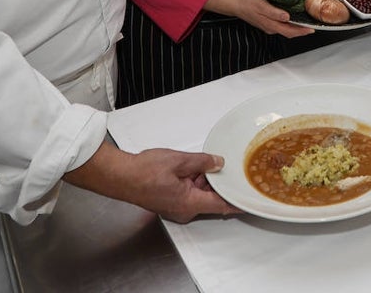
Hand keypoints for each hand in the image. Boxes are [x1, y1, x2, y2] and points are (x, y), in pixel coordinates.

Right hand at [65, 143, 237, 222]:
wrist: (120, 176)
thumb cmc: (143, 171)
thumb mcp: (180, 160)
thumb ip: (203, 162)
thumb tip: (218, 163)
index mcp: (190, 203)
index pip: (222, 205)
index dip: (237, 202)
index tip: (249, 201)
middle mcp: (184, 210)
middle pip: (210, 198)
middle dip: (216, 183)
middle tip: (223, 166)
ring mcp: (176, 207)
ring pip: (198, 194)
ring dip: (203, 180)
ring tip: (199, 163)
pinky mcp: (169, 201)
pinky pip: (188, 193)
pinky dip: (192, 181)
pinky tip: (188, 168)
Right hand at [207, 0, 313, 37]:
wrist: (235, 4)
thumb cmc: (247, 3)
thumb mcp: (261, 5)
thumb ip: (274, 12)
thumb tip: (287, 18)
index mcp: (271, 25)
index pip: (290, 31)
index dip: (302, 31)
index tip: (312, 29)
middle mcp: (270, 27)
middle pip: (289, 33)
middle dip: (301, 31)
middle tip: (312, 26)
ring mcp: (268, 25)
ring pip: (285, 30)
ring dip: (296, 29)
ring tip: (305, 23)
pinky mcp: (266, 22)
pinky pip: (281, 26)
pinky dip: (289, 25)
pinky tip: (292, 19)